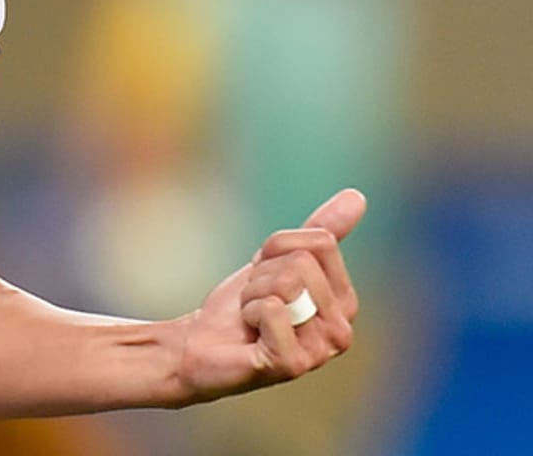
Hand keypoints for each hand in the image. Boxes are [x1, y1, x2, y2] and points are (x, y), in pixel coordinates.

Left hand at [176, 188, 366, 403]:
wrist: (203, 343)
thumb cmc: (244, 302)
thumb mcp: (279, 258)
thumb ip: (321, 230)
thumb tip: (358, 195)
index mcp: (345, 303)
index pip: (321, 242)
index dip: (279, 249)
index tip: (267, 273)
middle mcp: (341, 331)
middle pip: (301, 262)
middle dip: (263, 274)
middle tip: (256, 301)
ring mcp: (320, 353)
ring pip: (285, 284)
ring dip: (253, 295)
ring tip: (252, 318)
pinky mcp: (292, 365)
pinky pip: (271, 309)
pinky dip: (249, 312)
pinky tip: (250, 335)